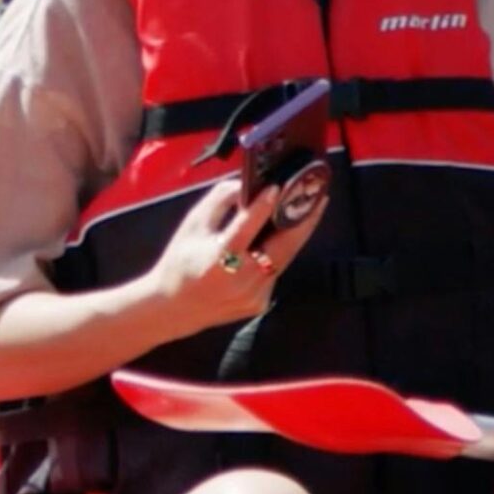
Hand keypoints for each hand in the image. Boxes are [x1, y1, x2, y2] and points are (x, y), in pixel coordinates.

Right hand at [146, 178, 325, 335]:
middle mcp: (240, 279)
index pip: (247, 227)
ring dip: (296, 236)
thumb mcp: (192, 226)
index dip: (263, 206)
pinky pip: (274, 272)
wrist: (174, 308)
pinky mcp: (259, 303)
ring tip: (309, 213)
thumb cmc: (181, 262)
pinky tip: (278, 241)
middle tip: (319, 199)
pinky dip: (277, 255)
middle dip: (304, 222)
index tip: (277, 187)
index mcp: (219, 258)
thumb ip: (218, 201)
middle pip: (282, 247)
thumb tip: (244, 185)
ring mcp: (253, 294)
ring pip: (283, 259)